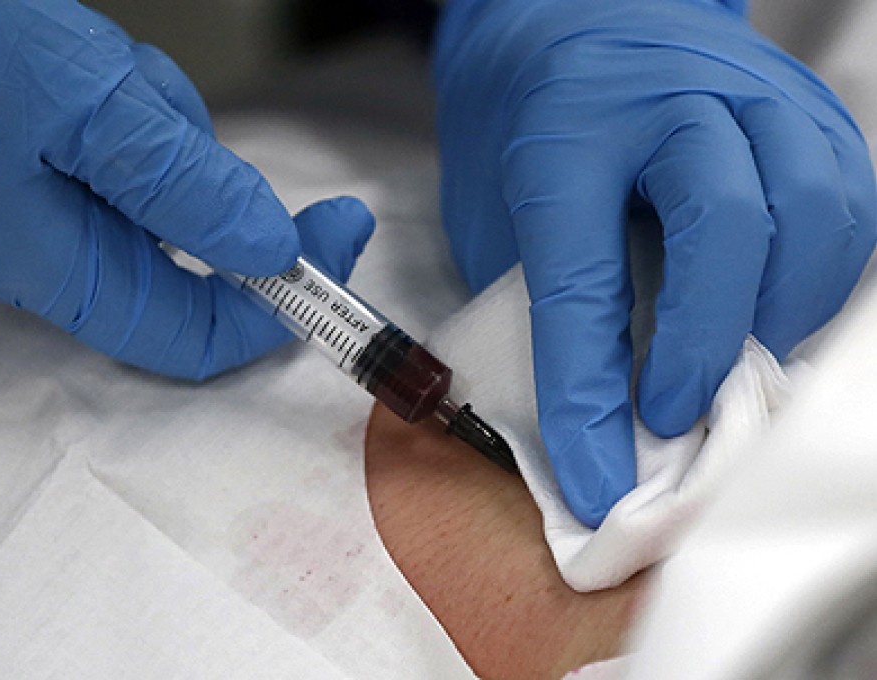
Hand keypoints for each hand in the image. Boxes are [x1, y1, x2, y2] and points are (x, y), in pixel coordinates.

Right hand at [0, 0, 373, 378]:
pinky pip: (116, 164)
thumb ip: (188, 187)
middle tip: (162, 105)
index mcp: (51, 270)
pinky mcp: (27, 174)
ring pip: (153, 198)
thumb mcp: (90, 107)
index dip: (274, 303)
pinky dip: (127, 116)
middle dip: (199, 180)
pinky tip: (87, 70)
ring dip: (159, 133)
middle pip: (179, 258)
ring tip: (104, 72)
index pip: (191, 336)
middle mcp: (40, 261)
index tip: (336, 237)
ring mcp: (29, 216)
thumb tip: (273, 252)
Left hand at [435, 0, 875, 526]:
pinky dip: (824, 271)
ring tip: (738, 367)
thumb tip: (597, 410)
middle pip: (726, 224)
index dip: (589, 396)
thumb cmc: (523, 122)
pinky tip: (779, 309)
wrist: (568, 13)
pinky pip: (847, 195)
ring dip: (784, 311)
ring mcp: (749, 90)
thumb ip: (545, 292)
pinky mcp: (803, 101)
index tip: (596, 478)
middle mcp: (667, 100)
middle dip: (708, 344)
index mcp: (565, 132)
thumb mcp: (497, 206)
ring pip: (812, 205)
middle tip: (674, 417)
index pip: (582, 279)